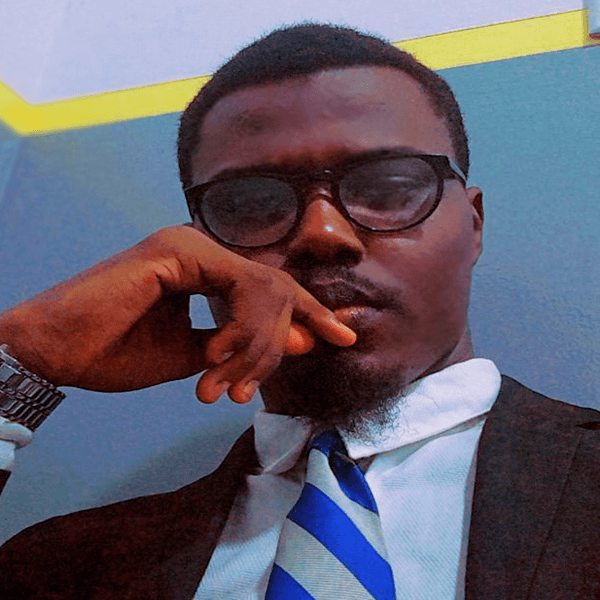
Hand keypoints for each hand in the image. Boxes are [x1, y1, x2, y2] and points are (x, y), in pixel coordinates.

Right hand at [0, 226, 354, 403]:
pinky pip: (242, 287)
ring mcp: (191, 245)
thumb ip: (245, 344)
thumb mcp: (198, 356)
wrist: (55, 353)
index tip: (341, 337)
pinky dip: (241, 329)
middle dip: (282, 341)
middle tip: (248, 387)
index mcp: (205, 269)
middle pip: (278, 289)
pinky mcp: (178, 252)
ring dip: (257, 345)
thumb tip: (302, 340)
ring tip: (226, 382)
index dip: (311, 312)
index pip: (273, 287)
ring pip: (266, 290)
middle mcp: (202, 249)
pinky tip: (215, 357)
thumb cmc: (115, 352)